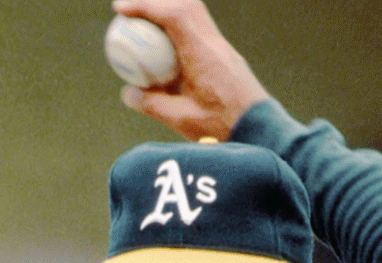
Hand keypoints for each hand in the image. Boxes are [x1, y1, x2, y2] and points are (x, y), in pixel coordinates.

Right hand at [111, 0, 269, 140]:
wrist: (261, 130)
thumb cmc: (224, 128)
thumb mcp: (183, 120)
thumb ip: (153, 105)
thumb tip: (127, 93)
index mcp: (203, 54)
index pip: (173, 15)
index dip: (145, 6)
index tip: (120, 10)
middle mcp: (215, 44)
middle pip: (186, 4)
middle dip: (155, 1)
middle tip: (130, 12)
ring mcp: (223, 48)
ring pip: (194, 14)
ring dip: (168, 12)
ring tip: (144, 24)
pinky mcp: (225, 56)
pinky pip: (199, 30)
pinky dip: (179, 28)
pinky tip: (165, 47)